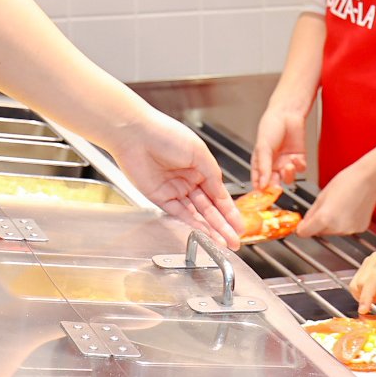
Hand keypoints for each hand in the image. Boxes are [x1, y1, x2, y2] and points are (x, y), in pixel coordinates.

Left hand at [105, 109, 239, 246]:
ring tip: (222, 242)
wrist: (136, 134)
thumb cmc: (166, 134)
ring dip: (210, 228)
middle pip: (209, 208)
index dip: (230, 211)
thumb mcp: (199, 152)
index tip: (239, 225)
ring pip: (196, 214)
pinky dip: (192, 223)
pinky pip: (179, 213)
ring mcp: (174, 190)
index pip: (219, 194)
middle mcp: (188, 180)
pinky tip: (204, 232)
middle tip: (234, 240)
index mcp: (200, 167)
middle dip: (223, 225)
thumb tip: (222, 192)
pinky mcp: (159, 197)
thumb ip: (212, 174)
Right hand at [247, 105, 308, 191]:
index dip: (260, 190)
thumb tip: (262, 185)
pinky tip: (295, 158)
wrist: (287, 114)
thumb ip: (263, 167)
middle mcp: (273, 165)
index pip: (259, 181)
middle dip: (276, 186)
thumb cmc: (270, 127)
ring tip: (287, 166)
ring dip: (288, 175)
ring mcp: (286, 162)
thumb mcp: (263, 148)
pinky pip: (300, 170)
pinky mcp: (298, 159)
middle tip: (277, 188)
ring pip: (288, 179)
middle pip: (274, 183)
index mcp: (261, 163)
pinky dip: (298, 166)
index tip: (262, 197)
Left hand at [295, 161, 375, 236]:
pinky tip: (349, 210)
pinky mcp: (358, 229)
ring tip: (340, 206)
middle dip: (318, 224)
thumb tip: (304, 222)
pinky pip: (345, 229)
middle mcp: (337, 228)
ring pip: (332, 231)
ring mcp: (349, 230)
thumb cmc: (347, 182)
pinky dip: (345, 222)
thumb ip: (311, 213)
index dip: (302, 228)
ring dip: (332, 223)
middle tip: (326, 208)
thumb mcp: (322, 195)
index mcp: (324, 218)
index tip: (302, 225)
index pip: (304, 232)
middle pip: (319, 232)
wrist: (369, 179)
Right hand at [351, 245, 375, 311]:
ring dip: (365, 295)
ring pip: (356, 284)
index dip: (366, 297)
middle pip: (359, 284)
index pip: (372, 281)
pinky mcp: (366, 266)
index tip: (363, 310)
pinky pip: (358, 282)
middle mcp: (374, 261)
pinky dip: (365, 291)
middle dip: (368, 297)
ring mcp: (368, 262)